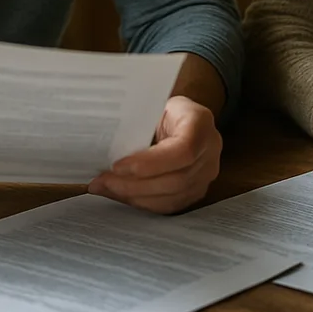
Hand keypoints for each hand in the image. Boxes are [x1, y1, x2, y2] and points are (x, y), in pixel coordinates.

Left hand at [87, 95, 221, 213]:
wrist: (183, 118)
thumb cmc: (165, 109)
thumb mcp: (152, 106)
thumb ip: (136, 124)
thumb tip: (104, 148)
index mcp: (200, 122)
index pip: (183, 150)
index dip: (150, 164)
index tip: (117, 166)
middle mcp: (210, 151)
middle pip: (176, 179)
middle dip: (134, 185)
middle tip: (103, 181)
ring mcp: (206, 174)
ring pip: (172, 197)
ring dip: (134, 196)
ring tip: (106, 188)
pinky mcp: (197, 191)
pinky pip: (169, 205)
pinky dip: (142, 203)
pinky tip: (121, 194)